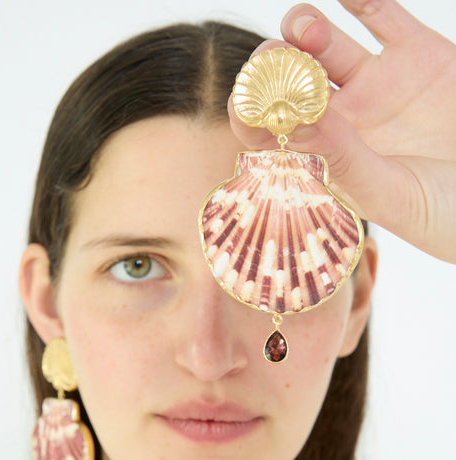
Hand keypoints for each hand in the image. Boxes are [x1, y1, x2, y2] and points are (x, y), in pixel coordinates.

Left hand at [228, 0, 455, 262]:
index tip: (248, 99)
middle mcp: (342, 120)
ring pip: (321, 43)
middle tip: (274, 61)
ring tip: (307, 32)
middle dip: (273, 64)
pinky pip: (378, 13)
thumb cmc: (444, 214)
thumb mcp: (392, 195)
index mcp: (324, 160)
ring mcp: (375, 84)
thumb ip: (344, 160)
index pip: (271, 131)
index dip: (251, 110)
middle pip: (288, 79)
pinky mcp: (414, 54)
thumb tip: (293, 124)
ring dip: (303, 28)